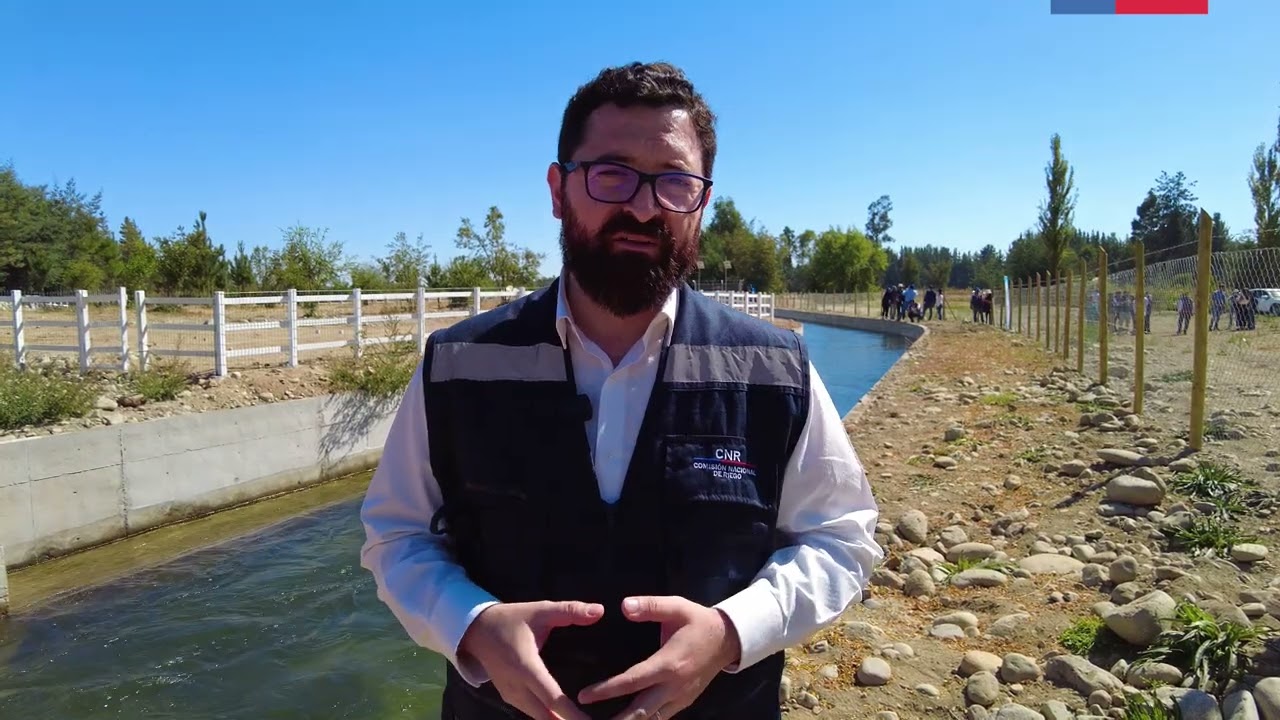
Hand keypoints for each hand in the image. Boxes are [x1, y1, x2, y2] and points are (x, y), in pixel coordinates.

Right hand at [458, 600, 603, 719]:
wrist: (476, 630)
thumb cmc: (511, 620)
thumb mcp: (540, 610)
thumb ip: (569, 611)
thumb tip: (599, 611)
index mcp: (525, 666)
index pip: (552, 698)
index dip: (572, 714)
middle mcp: (516, 687)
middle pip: (546, 716)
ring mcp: (511, 696)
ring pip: (539, 718)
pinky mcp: (509, 698)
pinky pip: (532, 714)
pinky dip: (549, 718)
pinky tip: (565, 718)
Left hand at [577, 596, 741, 719]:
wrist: (728, 639)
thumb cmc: (698, 621)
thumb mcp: (677, 606)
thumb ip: (650, 605)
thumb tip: (623, 606)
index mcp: (669, 664)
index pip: (632, 681)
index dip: (607, 690)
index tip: (584, 696)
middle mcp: (674, 687)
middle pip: (640, 712)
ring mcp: (680, 698)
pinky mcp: (684, 702)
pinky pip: (660, 718)